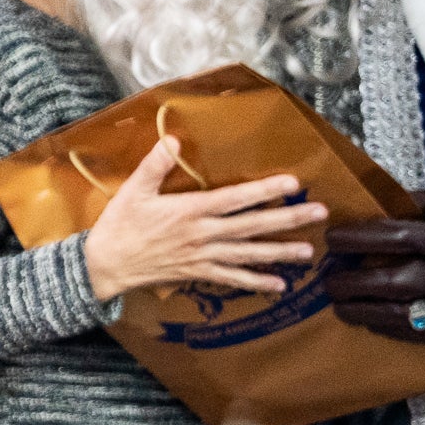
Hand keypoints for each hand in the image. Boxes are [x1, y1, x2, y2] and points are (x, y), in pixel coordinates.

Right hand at [81, 138, 327, 301]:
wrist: (105, 265)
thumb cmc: (119, 225)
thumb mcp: (132, 191)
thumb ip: (154, 165)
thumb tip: (174, 140)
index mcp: (189, 211)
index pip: (234, 199)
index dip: (264, 191)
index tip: (292, 184)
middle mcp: (202, 235)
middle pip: (252, 226)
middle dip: (288, 220)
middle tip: (319, 214)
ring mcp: (202, 256)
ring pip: (248, 254)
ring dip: (280, 252)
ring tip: (308, 251)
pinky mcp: (198, 273)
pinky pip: (232, 279)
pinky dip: (256, 282)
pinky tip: (279, 284)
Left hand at [326, 189, 424, 341]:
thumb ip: (421, 204)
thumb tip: (377, 203)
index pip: (390, 238)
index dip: (354, 238)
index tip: (331, 238)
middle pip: (383, 282)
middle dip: (347, 282)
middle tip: (327, 278)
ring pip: (390, 315)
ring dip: (357, 311)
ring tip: (339, 303)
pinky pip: (410, 335)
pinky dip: (384, 327)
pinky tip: (369, 319)